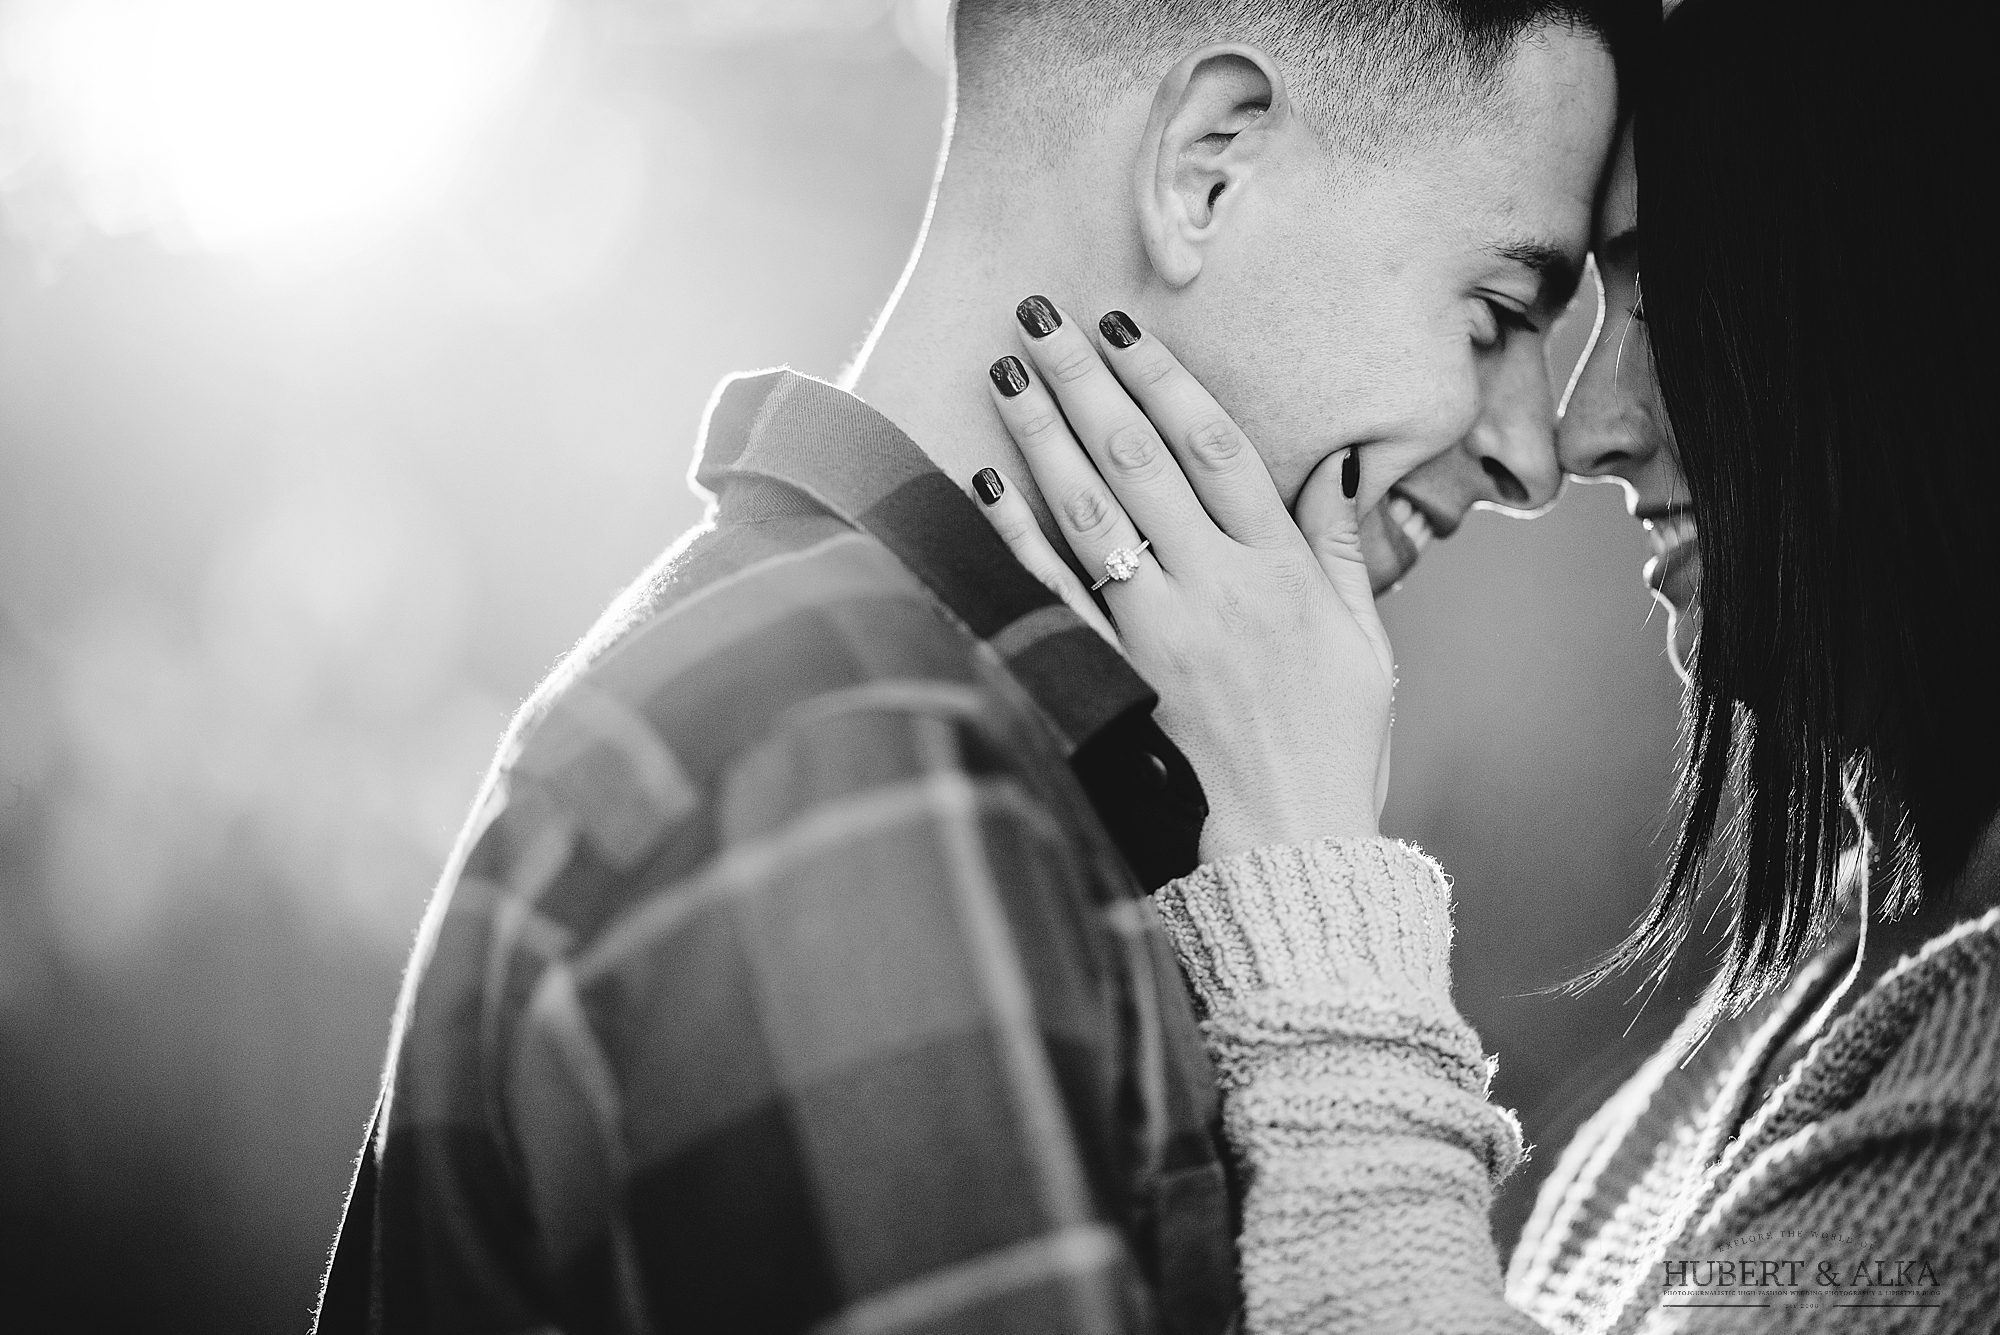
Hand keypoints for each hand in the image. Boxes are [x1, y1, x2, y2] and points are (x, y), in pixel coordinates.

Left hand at [973, 301, 1393, 861]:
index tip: (1122, 327)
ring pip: (1092, 512)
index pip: (1216, 448)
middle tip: (1038, 315)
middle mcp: (1218, 587)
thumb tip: (1337, 465)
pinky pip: (1060, 595)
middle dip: (1085, 380)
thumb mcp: (1366, 641)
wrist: (1294, 842)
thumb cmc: (1339, 743)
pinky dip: (1019, 537)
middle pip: (1141, 460)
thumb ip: (1344, 550)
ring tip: (1006, 372)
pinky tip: (987, 483)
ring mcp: (1162, 631)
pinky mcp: (1121, 675)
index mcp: (1282, 571)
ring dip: (1043, 436)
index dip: (1164, 379)